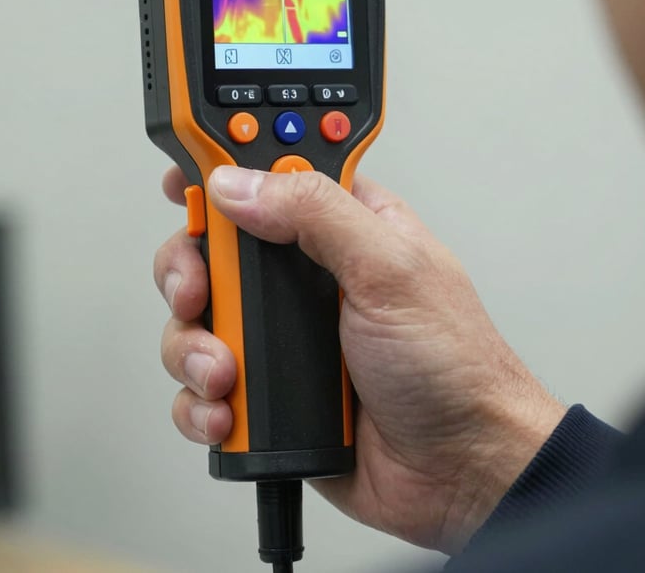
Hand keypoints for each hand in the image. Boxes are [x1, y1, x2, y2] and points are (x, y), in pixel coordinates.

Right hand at [155, 166, 564, 553]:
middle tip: (198, 292)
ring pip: (197, 317)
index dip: (220, 172)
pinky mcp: (265, 389)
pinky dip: (199, 400)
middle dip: (191, 270)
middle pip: (213, 246)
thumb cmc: (454, 367)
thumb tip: (238, 185)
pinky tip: (227, 409)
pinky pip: (200, 384)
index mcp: (341, 226)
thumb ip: (316, 214)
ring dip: (192, 346)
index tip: (185, 186)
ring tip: (225, 372)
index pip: (267, 177)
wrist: (460, 472)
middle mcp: (304, 276)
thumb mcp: (392, 270)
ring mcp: (282, 334)